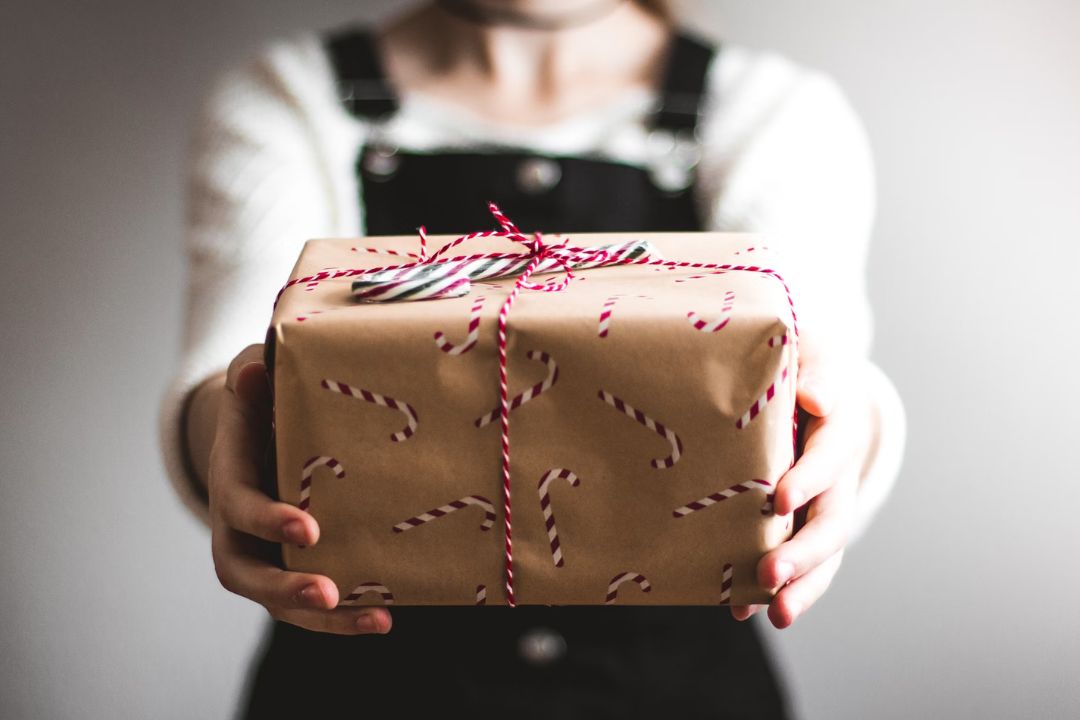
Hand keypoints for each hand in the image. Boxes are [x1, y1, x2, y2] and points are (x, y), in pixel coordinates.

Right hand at [207, 344, 392, 634]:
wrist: (258, 431)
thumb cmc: (262, 402)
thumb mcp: (254, 380)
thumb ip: (253, 377)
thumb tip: (253, 372)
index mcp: (230, 480)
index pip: (239, 507)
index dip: (269, 520)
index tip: (310, 528)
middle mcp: (237, 529)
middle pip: (246, 574)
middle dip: (286, 587)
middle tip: (327, 592)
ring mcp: (263, 554)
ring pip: (279, 601)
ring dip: (324, 618)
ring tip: (376, 619)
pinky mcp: (291, 568)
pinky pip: (310, 604)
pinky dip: (344, 617)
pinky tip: (385, 617)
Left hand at [731, 338, 873, 628]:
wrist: (813, 389)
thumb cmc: (803, 366)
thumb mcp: (812, 354)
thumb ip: (815, 371)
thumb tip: (815, 398)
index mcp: (839, 431)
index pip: (829, 457)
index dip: (809, 479)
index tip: (779, 499)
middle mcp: (837, 478)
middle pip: (831, 522)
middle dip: (803, 552)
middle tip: (769, 574)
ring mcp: (822, 507)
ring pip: (822, 555)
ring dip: (801, 586)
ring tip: (776, 615)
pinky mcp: (801, 525)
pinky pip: (798, 564)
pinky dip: (775, 589)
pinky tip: (742, 609)